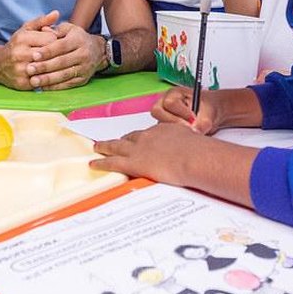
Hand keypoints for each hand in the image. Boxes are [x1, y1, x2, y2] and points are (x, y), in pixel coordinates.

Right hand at [0, 11, 60, 89]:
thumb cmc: (17, 45)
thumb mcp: (26, 30)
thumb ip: (42, 21)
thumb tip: (56, 13)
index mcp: (22, 39)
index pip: (51, 39)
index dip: (57, 40)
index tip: (58, 42)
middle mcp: (19, 54)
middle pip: (50, 54)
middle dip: (57, 54)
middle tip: (62, 54)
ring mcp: (20, 70)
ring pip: (47, 69)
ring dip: (54, 67)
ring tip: (57, 64)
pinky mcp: (22, 83)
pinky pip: (42, 81)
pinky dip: (48, 78)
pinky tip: (51, 75)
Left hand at [26, 22, 102, 89]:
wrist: (98, 51)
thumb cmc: (77, 38)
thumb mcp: (68, 29)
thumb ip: (55, 29)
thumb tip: (43, 29)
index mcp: (78, 40)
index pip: (61, 46)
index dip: (47, 51)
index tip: (33, 55)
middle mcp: (83, 54)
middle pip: (62, 62)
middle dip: (44, 66)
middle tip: (29, 69)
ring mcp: (84, 68)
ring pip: (64, 75)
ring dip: (48, 79)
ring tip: (33, 81)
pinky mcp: (83, 79)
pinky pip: (68, 84)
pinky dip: (55, 86)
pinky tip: (43, 87)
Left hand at [89, 123, 211, 185]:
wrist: (193, 157)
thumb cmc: (199, 152)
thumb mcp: (195, 144)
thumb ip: (190, 147)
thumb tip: (199, 155)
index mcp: (163, 131)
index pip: (147, 134)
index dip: (139, 137)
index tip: (135, 139)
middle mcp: (148, 137)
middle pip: (129, 137)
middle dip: (120, 140)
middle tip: (111, 141)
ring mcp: (138, 149)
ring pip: (116, 146)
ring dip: (105, 147)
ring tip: (97, 147)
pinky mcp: (133, 162)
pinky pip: (112, 162)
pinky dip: (101, 162)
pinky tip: (94, 163)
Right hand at [152, 87, 262, 134]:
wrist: (218, 112)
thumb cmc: (214, 107)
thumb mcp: (211, 112)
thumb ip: (204, 120)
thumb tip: (198, 129)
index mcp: (175, 93)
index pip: (168, 103)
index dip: (180, 112)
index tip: (192, 119)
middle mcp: (166, 102)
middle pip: (158, 112)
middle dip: (174, 121)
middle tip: (190, 126)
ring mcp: (166, 114)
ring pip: (159, 123)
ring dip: (173, 129)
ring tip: (190, 131)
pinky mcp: (168, 125)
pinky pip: (164, 132)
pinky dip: (173, 136)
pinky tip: (186, 138)